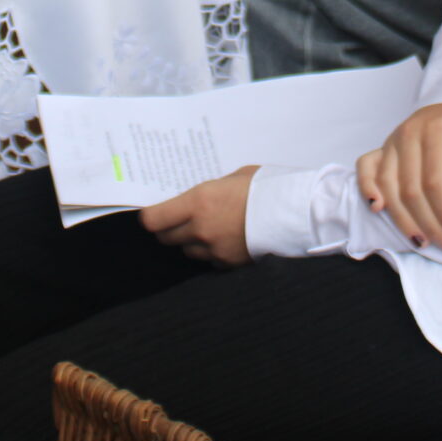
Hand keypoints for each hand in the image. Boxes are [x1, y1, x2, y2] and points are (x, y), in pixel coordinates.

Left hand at [140, 167, 257, 265]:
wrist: (291, 212)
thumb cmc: (264, 187)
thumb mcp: (231, 178)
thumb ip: (209, 191)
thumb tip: (196, 199)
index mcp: (197, 202)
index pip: (153, 219)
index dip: (150, 217)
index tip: (152, 213)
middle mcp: (200, 228)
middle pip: (166, 237)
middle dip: (168, 229)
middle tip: (176, 219)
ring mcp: (213, 249)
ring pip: (186, 251)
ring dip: (189, 241)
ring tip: (205, 228)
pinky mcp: (228, 263)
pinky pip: (208, 260)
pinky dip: (210, 252)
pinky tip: (223, 240)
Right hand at [355, 102, 441, 251]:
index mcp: (435, 131)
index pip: (435, 182)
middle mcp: (408, 136)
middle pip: (411, 191)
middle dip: (431, 225)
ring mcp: (391, 142)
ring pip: (389, 188)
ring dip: (404, 221)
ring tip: (424, 242)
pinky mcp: (382, 148)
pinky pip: (366, 167)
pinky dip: (367, 188)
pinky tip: (377, 208)